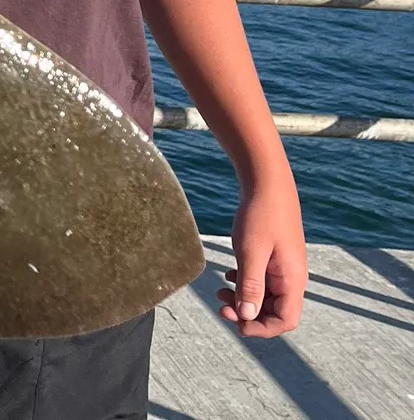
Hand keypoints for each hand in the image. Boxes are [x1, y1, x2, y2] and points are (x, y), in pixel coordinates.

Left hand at [215, 174, 307, 337]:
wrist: (267, 185)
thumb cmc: (260, 216)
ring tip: (220, 291)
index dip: (261, 328)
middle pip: (274, 312)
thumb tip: (247, 316)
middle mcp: (292, 278)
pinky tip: (230, 275)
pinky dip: (246, 284)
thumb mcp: (251, 252)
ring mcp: (284, 268)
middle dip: (248, 314)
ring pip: (266, 297)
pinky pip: (262, 281)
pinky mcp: (274, 258)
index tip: (235, 321)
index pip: (285, 321)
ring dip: (244, 299)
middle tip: (221, 306)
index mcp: (292, 280)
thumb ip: (251, 285)